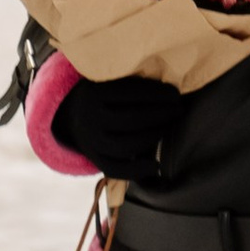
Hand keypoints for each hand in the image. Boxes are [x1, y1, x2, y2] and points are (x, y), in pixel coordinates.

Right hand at [56, 71, 178, 181]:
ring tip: (167, 128)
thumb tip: (169, 90)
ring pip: (125, 146)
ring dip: (152, 137)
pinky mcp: (94, 158)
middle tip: (178, 110)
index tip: (175, 95)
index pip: (131, 92)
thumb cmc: (102, 94)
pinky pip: (115, 169)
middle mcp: (90, 117)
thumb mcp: (108, 79)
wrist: (71, 115)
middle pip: (132, 120)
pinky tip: (156, 165)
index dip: (157, 94)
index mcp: (94, 92)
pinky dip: (137, 170)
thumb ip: (130, 82)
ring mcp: (90, 141)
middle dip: (161, 115)